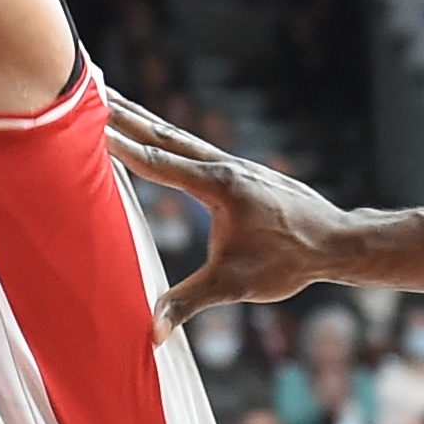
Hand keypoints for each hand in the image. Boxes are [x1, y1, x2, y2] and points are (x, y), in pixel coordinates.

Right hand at [104, 97, 368, 334]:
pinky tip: (161, 137)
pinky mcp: (240, 172)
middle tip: (90, 90)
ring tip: (114, 100)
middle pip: (164, 135)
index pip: (158, 161)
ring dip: (144, 119)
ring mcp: (233, 165)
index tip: (88, 126)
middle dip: (124, 114)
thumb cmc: (289, 261)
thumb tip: (152, 333)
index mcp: (218, 185)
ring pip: (179, 136)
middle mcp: (223, 165)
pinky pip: (194, 147)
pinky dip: (168, 136)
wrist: (335, 241)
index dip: (121, 145)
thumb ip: (189, 303)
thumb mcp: (235, 284)